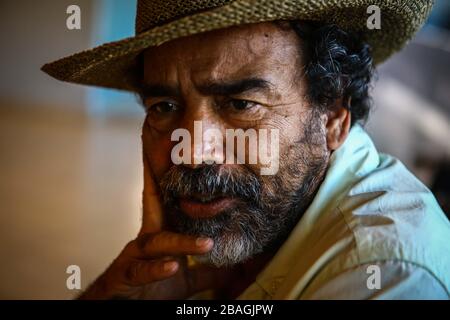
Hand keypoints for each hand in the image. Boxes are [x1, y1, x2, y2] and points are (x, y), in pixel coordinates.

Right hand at [78, 153, 226, 299]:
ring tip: (206, 244)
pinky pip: (141, 271)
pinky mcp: (125, 277)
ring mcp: (134, 258)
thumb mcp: (183, 279)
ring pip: (157, 243)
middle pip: (155, 206)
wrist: (120, 310)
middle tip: (176, 163)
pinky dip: (157, 269)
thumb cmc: (149, 290)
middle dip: (160, 182)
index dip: (169, 178)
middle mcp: (145, 241)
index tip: (175, 152)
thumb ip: (205, 271)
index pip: (164, 201)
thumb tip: (232, 267)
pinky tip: (171, 266)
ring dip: (182, 243)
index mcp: (159, 236)